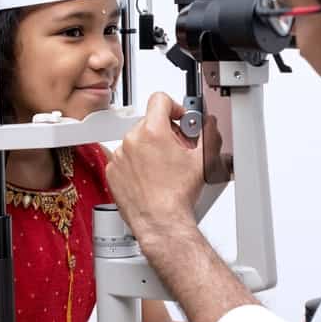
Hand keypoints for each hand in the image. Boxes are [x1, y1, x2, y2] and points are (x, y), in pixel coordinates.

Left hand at [107, 92, 205, 245]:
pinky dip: (136, 164)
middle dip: (164, 133)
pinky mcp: (112, 171)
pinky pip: (125, 158)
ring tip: (163, 168)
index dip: (173, 107)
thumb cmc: (177, 196)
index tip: (178, 118)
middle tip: (176, 150)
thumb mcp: (202, 160)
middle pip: (149, 122)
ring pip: (136, 141)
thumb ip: (207, 134)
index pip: (160, 99)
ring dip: (149, 149)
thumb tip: (208, 125)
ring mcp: (119, 156)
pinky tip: (150, 177)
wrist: (161, 222)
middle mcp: (132, 140)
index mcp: (153, 131)